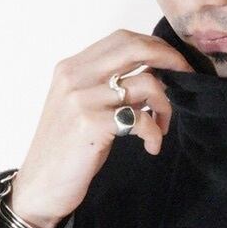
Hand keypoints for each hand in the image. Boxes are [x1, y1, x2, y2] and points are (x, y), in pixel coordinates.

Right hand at [10, 31, 195, 227]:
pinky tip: (151, 146)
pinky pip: (141, 118)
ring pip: (146, 83)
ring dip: (165, 106)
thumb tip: (152, 74)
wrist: (39, 187)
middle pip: (135, 48)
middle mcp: (74, 77)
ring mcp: (82, 99)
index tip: (174, 64)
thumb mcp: (80, 107)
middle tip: (186, 78)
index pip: (122, 39)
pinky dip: (154, 133)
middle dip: (170, 59)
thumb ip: (105, 85)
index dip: (156, 47)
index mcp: (71, 68)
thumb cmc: (65, 151)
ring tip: (161, 127)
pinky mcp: (91, 124)